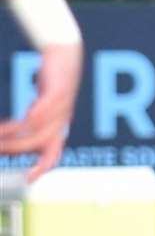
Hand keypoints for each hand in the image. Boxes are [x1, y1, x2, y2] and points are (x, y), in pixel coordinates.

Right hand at [0, 42, 82, 180]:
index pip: (53, 153)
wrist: (67, 56)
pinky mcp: (60, 88)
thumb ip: (31, 124)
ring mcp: (63, 105)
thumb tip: (16, 139)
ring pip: (40, 125)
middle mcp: (62, 120)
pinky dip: (41, 111)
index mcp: (59, 128)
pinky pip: (51, 103)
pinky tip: (29, 114)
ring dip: (18, 131)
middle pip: (41, 143)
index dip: (44, 167)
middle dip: (17, 148)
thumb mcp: (42, 108)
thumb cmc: (53, 85)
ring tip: (0, 131)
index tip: (29, 179)